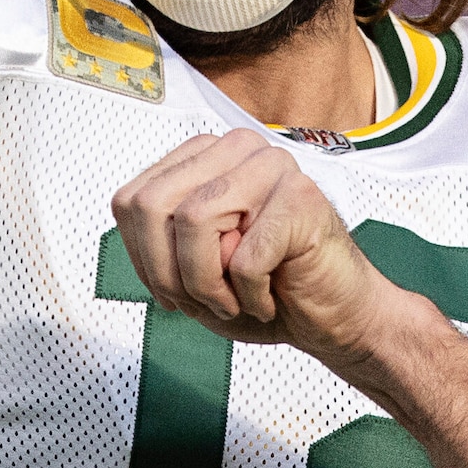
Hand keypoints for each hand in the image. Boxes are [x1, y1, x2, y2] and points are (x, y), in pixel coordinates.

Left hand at [109, 129, 416, 370]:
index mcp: (206, 157)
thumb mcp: (190, 268)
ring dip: (206, 285)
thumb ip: (154, 237)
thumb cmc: (270, 290)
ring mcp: (273, 166)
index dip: (141, 258)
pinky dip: (250, 296)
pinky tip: (268, 298)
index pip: (131, 200)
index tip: (173, 290)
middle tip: (201, 301)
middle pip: (152, 205)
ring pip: (193, 221)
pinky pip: (244, 257)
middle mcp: (238, 149)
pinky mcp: (302, 197)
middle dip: (167, 272)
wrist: (335, 317)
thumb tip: (132, 213)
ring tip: (234, 301)